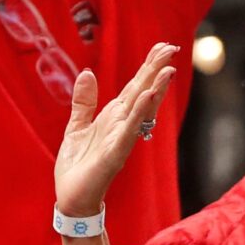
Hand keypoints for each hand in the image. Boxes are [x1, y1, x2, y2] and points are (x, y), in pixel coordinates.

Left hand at [52, 45, 177, 220]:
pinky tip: (147, 98)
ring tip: (168, 69)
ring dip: (155, 90)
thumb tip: (87, 72)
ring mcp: (121, 139)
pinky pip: (128, 131)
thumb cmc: (78, 165)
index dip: (148, 67)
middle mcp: (122, 125)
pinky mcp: (114, 154)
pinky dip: (138, 115)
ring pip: (141, 110)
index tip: (163, 46)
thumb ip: (83, 101)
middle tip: (172, 47)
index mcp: (114, 117)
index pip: (135, 87)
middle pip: (142, 92)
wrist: (72, 198)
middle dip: (156, 70)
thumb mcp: (76, 126)